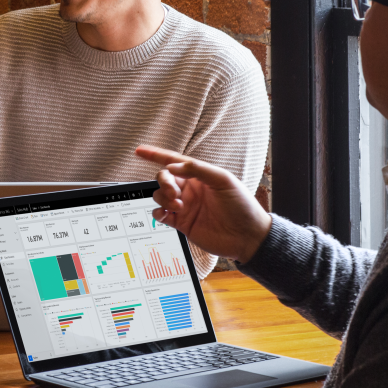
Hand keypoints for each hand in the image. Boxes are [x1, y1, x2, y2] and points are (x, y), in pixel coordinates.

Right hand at [135, 145, 271, 263]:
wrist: (247, 236)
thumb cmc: (241, 205)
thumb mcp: (223, 180)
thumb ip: (198, 169)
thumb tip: (172, 166)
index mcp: (199, 176)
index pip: (174, 161)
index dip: (156, 155)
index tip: (139, 151)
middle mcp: (190, 189)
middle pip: (163, 178)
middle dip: (163, 182)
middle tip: (174, 192)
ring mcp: (185, 206)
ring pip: (160, 196)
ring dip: (163, 198)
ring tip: (179, 206)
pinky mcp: (181, 223)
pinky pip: (161, 214)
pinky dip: (158, 212)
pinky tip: (166, 213)